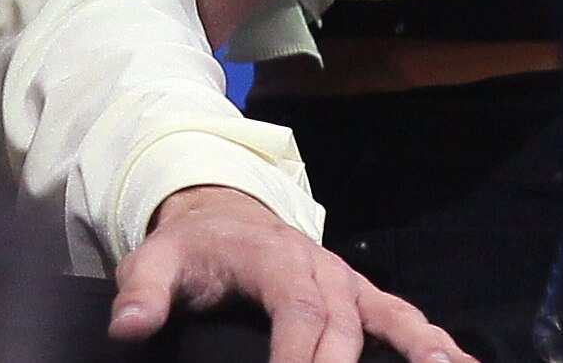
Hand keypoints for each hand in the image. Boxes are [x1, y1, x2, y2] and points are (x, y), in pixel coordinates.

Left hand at [108, 186, 457, 362]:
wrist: (220, 214)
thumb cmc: (191, 250)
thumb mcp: (156, 261)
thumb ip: (142, 292)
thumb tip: (128, 327)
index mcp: (275, 259)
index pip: (297, 312)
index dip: (299, 357)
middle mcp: (321, 268)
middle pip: (341, 326)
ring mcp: (345, 281)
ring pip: (387, 316)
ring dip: (419, 347)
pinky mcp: (358, 295)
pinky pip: (400, 316)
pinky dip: (434, 339)